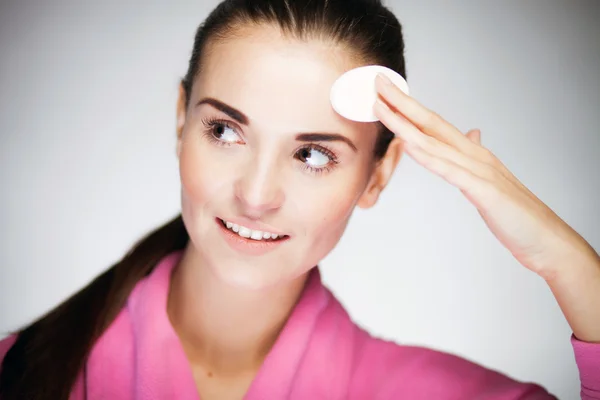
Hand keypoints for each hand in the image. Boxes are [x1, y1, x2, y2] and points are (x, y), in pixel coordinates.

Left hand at [373, 73, 593, 280]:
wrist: (546, 238)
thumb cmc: (515, 212)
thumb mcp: (489, 180)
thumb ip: (475, 157)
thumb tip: (472, 134)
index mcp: (473, 153)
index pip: (435, 124)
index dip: (409, 107)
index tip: (386, 92)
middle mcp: (475, 155)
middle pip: (432, 124)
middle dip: (402, 104)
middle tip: (378, 83)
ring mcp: (479, 171)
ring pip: (435, 143)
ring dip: (406, 125)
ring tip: (382, 108)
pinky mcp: (484, 191)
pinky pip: (450, 171)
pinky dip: (428, 157)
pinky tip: (409, 145)